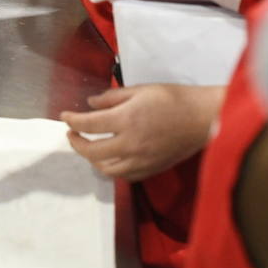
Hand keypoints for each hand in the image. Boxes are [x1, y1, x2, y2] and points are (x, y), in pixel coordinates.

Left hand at [60, 84, 222, 181]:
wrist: (203, 118)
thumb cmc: (173, 99)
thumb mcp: (140, 90)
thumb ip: (112, 98)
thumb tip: (91, 104)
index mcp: (127, 120)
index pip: (89, 125)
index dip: (72, 121)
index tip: (64, 116)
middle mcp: (131, 144)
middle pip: (92, 152)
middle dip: (76, 143)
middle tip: (71, 133)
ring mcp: (141, 160)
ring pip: (106, 169)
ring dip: (92, 159)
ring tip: (88, 146)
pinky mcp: (151, 170)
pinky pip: (124, 176)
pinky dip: (111, 169)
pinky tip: (109, 159)